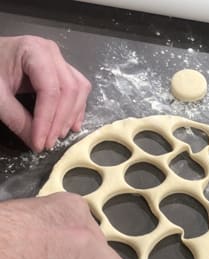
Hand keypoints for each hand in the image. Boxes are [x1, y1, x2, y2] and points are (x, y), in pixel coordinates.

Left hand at [0, 36, 91, 151]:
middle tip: (49, 142)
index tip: (40, 143)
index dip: (47, 120)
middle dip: (60, 120)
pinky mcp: (63, 70)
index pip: (49, 90)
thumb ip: (16, 119)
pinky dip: (76, 109)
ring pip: (79, 90)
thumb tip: (35, 143)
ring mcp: (60, 60)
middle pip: (69, 90)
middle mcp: (52, 53)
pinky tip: (70, 125)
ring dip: (72, 116)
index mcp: (34, 51)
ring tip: (59, 135)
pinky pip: (79, 89)